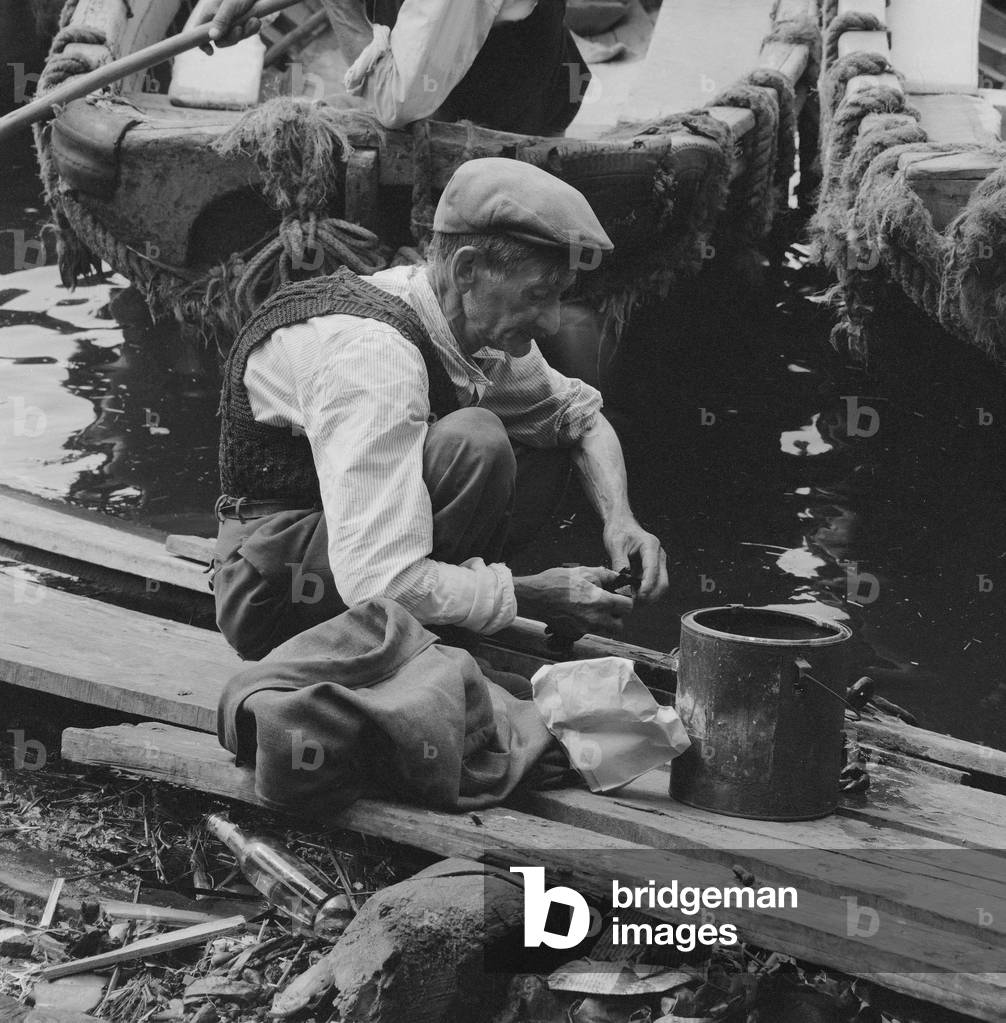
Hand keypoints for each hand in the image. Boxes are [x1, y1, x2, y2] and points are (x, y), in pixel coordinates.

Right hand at [194, 0, 261, 51]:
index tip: (210, 52)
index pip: (198, 32)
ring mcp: (230, 22)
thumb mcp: (229, 5)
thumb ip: (221, 20)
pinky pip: (245, 34)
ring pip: (235, 38)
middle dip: (232, 38)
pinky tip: (256, 20)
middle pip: (220, 40)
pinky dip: (251, 29)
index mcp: (209, 13)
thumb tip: (212, 37)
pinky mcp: (242, 22)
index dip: (202, 43)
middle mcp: (218, 19)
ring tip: (254, 20)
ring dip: (245, 32)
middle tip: (239, 29)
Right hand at [513, 566, 634, 637]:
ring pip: (604, 630)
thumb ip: (605, 575)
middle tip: (608, 606)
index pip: (628, 607)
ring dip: (603, 622)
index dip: (625, 600)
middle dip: (616, 617)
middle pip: (619, 626)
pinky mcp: (574, 634)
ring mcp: (584, 629)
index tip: (619, 596)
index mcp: (601, 602)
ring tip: (592, 608)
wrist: (535, 597)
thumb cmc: (557, 582)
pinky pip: (588, 632)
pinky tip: (579, 613)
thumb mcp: (584, 572)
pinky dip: (587, 625)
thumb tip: (617, 577)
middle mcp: (596, 619)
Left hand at [603, 520, 667, 601]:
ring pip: (659, 587)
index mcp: (651, 546)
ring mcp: (657, 564)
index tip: (638, 598)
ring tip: (630, 603)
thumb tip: (623, 583)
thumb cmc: (618, 532)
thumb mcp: (615, 545)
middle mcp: (658, 556)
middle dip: (649, 597)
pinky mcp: (652, 570)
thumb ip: (619, 563)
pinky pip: (651, 586)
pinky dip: (643, 594)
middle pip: (662, 583)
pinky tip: (630, 597)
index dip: (647, 587)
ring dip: (647, 598)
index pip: (653, 571)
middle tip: (632, 605)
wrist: (621, 524)